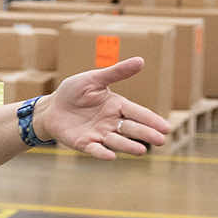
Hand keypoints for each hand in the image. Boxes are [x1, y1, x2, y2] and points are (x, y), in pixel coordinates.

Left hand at [36, 58, 172, 158]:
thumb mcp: (94, 79)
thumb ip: (116, 72)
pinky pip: (95, 149)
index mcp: (117, 106)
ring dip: (128, 146)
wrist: (50, 108)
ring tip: (141, 151)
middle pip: (132, 128)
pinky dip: (102, 153)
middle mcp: (111, 122)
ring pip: (117, 141)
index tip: (166, 128)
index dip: (151, 120)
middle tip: (160, 140)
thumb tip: (141, 60)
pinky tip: (111, 156)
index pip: (138, 113)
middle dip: (146, 134)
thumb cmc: (73, 92)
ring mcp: (99, 134)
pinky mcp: (84, 143)